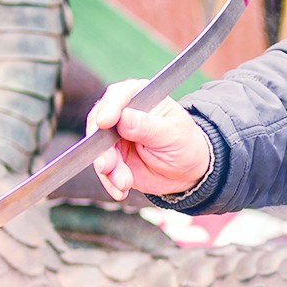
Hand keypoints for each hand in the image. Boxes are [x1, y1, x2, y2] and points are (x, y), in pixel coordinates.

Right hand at [87, 81, 213, 201]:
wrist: (187, 171)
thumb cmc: (184, 143)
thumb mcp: (172, 134)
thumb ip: (148, 126)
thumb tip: (125, 117)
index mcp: (140, 97)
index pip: (118, 96)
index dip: (108, 108)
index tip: (105, 123)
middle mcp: (122, 115)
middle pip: (99, 124)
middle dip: (101, 147)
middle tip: (107, 164)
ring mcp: (115, 138)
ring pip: (98, 150)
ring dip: (107, 169)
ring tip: (123, 182)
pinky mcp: (114, 159)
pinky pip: (104, 170)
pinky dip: (110, 182)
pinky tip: (120, 190)